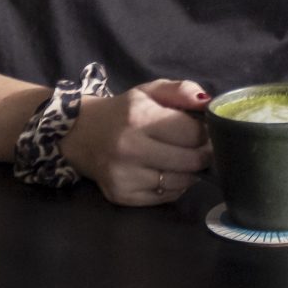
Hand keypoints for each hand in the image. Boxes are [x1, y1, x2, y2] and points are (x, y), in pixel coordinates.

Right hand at [63, 78, 212, 206]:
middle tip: (203, 149)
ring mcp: (124, 176)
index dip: (206, 133)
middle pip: (190, 161)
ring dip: (191, 173)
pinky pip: (165, 197)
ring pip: (180, 182)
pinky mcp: (121, 196)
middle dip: (204, 155)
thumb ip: (181, 90)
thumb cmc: (123, 111)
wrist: (80, 133)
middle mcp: (130, 148)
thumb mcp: (150, 91)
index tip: (206, 132)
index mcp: (139, 117)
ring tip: (185, 160)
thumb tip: (207, 102)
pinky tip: (167, 173)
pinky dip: (174, 187)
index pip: (193, 133)